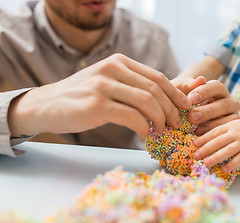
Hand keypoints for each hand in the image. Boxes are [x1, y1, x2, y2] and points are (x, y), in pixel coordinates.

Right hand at [8, 54, 190, 137]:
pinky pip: (132, 117)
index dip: (175, 94)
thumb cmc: (82, 97)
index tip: (185, 108)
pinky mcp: (96, 105)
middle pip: (155, 89)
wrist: (46, 105)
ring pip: (146, 102)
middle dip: (171, 110)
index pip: (157, 77)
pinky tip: (144, 135)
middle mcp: (112, 69)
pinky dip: (143, 128)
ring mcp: (103, 86)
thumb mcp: (108, 82)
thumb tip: (164, 101)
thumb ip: (133, 86)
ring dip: (160, 120)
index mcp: (119, 62)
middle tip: (177, 125)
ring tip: (162, 131)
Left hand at [187, 80, 239, 134]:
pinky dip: (215, 135)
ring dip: (213, 125)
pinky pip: (227, 133)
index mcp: (218, 89)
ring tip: (196, 129)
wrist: (188, 109)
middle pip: (224, 104)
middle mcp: (228, 101)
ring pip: (229, 120)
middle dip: (208, 111)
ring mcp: (232, 115)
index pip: (216, 87)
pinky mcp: (230, 129)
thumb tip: (200, 79)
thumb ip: (189, 84)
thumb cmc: (184, 97)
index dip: (205, 92)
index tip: (191, 99)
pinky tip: (201, 136)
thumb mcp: (182, 90)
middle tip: (192, 116)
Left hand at [193, 117, 239, 172]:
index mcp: (230, 125)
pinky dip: (232, 164)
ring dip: (215, 157)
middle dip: (205, 149)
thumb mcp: (235, 124)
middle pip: (218, 141)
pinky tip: (225, 169)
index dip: (203, 138)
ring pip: (227, 150)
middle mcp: (236, 133)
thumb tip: (206, 141)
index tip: (194, 144)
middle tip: (196, 156)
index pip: (214, 132)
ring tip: (206, 163)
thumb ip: (223, 131)